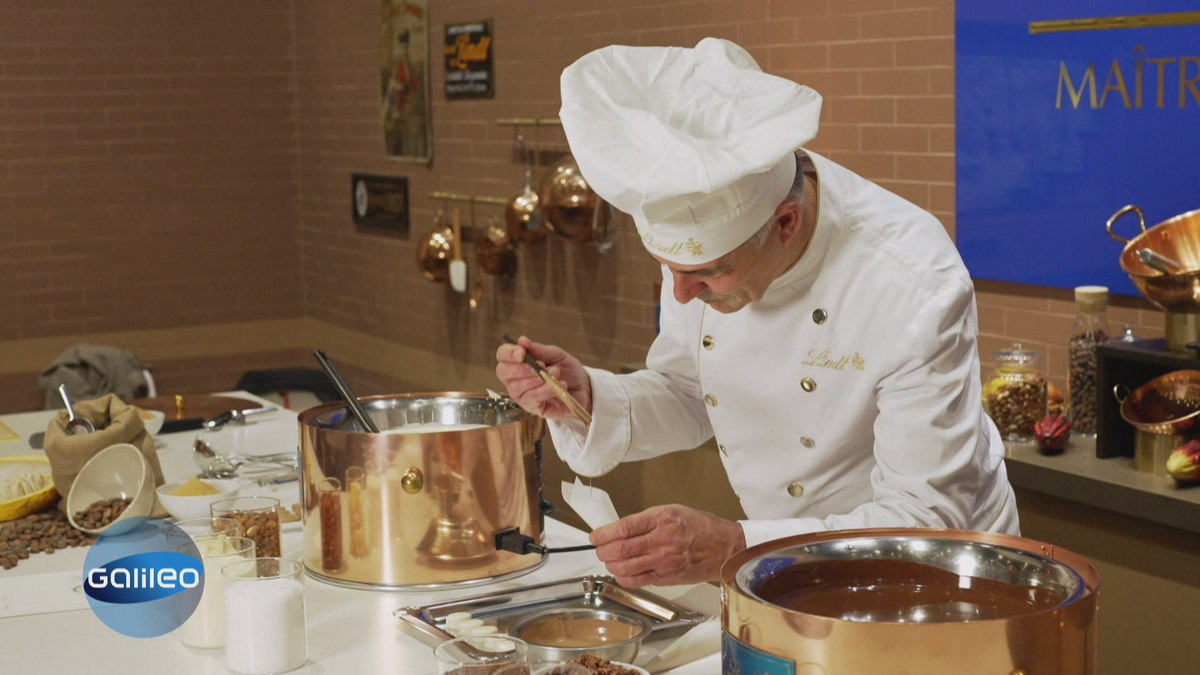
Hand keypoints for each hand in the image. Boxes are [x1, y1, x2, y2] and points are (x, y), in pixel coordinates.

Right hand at [495, 335, 591, 419]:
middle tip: (541, 365)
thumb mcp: (556, 355)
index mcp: (518, 363)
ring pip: (516, 387)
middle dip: (521, 368)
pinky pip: (531, 399)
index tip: (522, 353)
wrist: (584, 388)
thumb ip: (539, 350)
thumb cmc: (567, 370)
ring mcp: (522, 395)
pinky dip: (544, 391)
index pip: (502, 356)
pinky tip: (556, 386)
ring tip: (555, 373)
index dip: (508, 353)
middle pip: (503, 372)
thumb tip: (522, 340)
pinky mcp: (533, 408)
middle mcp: (515, 379)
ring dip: (536, 379)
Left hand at [589, 505, 746, 586]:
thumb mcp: (674, 511)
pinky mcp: (667, 577)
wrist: (725, 547)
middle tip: (599, 549)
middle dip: (603, 551)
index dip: (603, 533)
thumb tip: (622, 529)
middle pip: (620, 549)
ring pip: (625, 567)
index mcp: (662, 519)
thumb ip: (648, 520)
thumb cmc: (702, 527)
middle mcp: (662, 540)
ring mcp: (664, 561)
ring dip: (611, 565)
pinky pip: (638, 581)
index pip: (623, 527)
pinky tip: (622, 573)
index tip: (595, 536)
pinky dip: (624, 578)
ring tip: (609, 560)